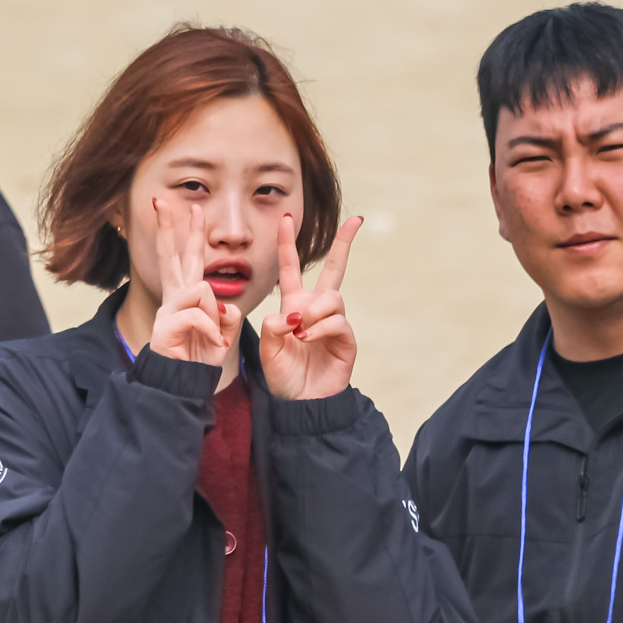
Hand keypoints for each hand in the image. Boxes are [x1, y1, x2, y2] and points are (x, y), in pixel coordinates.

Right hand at [147, 198, 241, 366]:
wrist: (182, 387)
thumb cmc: (200, 360)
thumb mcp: (222, 332)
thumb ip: (226, 314)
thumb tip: (226, 304)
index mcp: (186, 297)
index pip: (186, 259)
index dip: (187, 233)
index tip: (188, 208)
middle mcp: (173, 298)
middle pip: (171, 256)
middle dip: (169, 227)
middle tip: (162, 202)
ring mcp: (167, 311)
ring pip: (201, 289)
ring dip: (215, 314)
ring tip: (214, 336)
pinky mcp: (166, 325)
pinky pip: (200, 315)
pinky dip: (211, 331)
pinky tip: (213, 344)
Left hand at [259, 213, 361, 400]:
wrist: (301, 404)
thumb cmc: (283, 377)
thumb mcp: (267, 349)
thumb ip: (273, 327)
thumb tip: (293, 314)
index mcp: (294, 306)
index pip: (291, 269)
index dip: (288, 244)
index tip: (287, 218)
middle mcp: (316, 310)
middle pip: (334, 270)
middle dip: (344, 244)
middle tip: (355, 221)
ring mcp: (334, 323)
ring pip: (331, 298)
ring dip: (314, 310)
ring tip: (300, 332)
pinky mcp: (346, 339)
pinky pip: (337, 321)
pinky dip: (320, 327)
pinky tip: (308, 338)